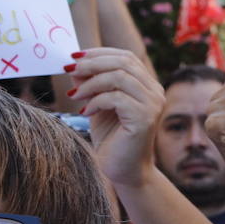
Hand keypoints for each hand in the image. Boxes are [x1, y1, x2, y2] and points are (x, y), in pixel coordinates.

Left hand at [68, 48, 164, 187]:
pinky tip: (85, 112)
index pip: (126, 57)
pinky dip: (96, 101)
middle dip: (92, 63)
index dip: (99, 53)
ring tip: (75, 96)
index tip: (74, 57)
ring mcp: (152, 105)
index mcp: (147, 86)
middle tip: (69, 70)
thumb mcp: (98, 104)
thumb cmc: (111, 138)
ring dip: (91, 83)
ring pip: (119, 77)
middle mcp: (155, 92)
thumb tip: (75, 63)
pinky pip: (116, 98)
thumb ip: (91, 83)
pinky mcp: (145, 119)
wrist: (123, 170)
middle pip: (124, 62)